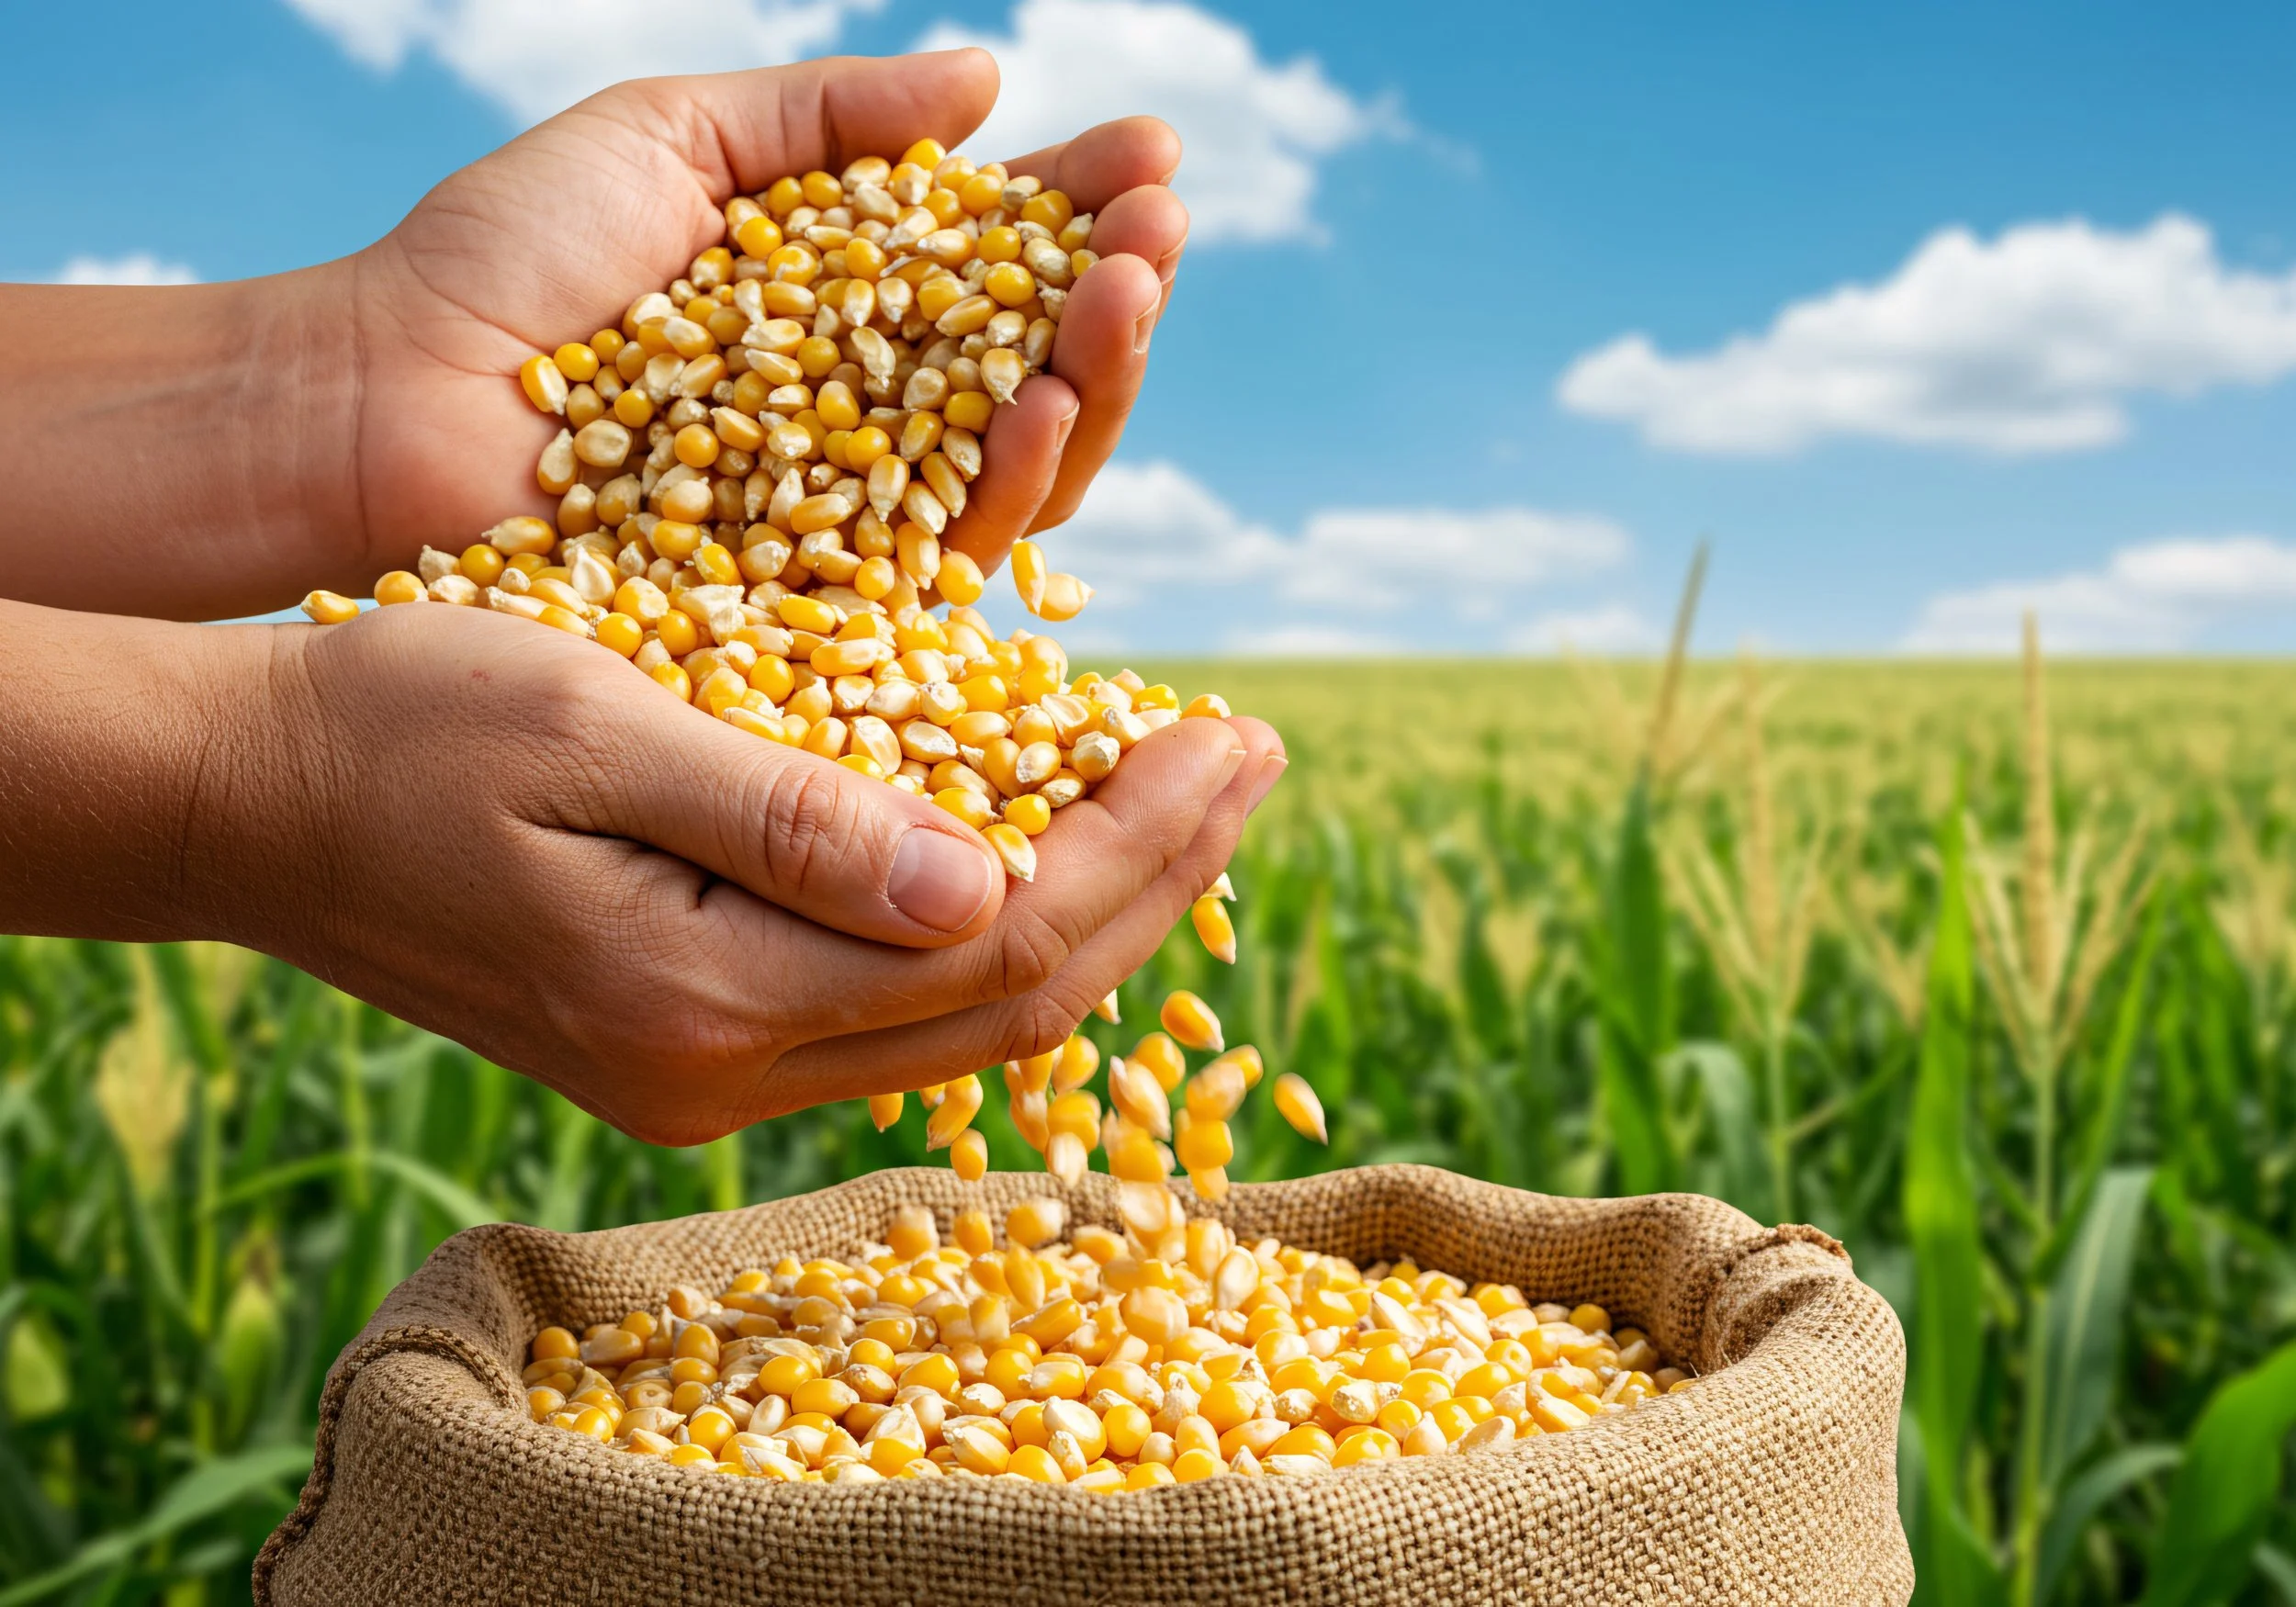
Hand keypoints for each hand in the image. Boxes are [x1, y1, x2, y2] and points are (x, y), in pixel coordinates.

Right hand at [192, 605, 1279, 1143]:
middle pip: (1009, 999)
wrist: (257, 802)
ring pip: (961, 1015)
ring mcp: (707, 1074)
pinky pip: (892, 1007)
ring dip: (1094, 905)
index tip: (1227, 734)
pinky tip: (1053, 849)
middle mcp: (723, 1071)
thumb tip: (988, 877)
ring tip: (1192, 797)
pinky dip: (995, 926)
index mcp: (707, 997)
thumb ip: (794, 818)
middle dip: (1154, 877)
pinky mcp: (691, 1040)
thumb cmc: (405, 728)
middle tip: (1253, 756)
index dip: (1136, 844)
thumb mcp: (600, 728)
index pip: (995, 941)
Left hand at [350, 47, 1185, 585]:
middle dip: (1115, 291)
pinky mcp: (829, 601)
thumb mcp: (672, 141)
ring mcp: (855, 514)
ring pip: (1024, 461)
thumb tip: (986, 83)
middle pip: (1036, 364)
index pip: (994, 263)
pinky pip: (949, 549)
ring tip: (1126, 289)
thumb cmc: (505, 263)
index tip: (1153, 152)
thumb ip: (826, 117)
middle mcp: (868, 416)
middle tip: (1160, 223)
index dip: (1078, 213)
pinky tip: (1041, 399)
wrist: (389, 396)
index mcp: (842, 308)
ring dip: (1094, 375)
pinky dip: (1010, 477)